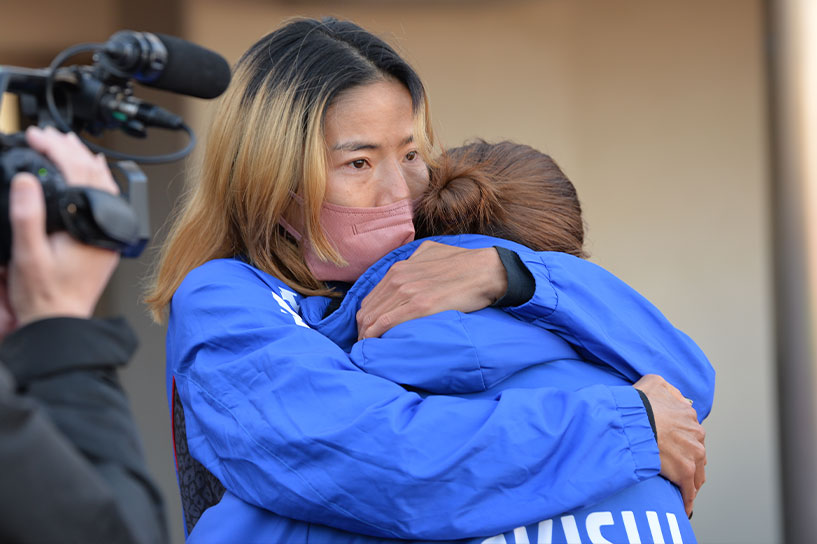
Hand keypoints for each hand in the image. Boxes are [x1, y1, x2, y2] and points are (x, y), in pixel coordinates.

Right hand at [6, 126, 119, 326]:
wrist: (60, 323)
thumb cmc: (45, 296)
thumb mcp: (27, 254)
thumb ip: (27, 216)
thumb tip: (26, 180)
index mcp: (90, 226)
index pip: (78, 174)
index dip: (55, 150)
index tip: (36, 137)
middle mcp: (105, 227)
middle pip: (93, 175)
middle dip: (69, 149)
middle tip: (47, 135)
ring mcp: (107, 233)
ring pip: (102, 185)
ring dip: (83, 162)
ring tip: (64, 144)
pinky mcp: (103, 239)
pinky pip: (104, 201)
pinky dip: (94, 181)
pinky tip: (90, 172)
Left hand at [357, 240, 506, 338]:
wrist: (486, 270)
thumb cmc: (464, 262)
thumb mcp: (432, 252)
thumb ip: (415, 260)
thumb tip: (410, 265)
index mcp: (398, 269)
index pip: (370, 299)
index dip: (367, 317)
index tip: (369, 331)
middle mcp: (398, 278)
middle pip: (367, 310)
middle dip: (363, 330)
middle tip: (366, 346)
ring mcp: (407, 292)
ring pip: (373, 319)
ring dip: (367, 337)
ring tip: (369, 351)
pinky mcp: (419, 306)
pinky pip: (386, 324)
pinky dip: (376, 336)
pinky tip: (375, 346)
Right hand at [634, 374, 705, 516]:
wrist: (633, 421)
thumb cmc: (639, 403)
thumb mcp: (654, 382)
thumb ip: (668, 389)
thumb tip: (674, 396)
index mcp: (689, 414)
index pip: (691, 431)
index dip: (683, 439)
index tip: (675, 446)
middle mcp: (696, 433)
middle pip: (697, 451)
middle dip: (690, 460)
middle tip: (679, 469)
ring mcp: (692, 453)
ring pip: (697, 472)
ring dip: (691, 481)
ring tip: (684, 490)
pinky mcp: (684, 471)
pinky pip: (689, 490)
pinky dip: (687, 499)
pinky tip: (684, 507)